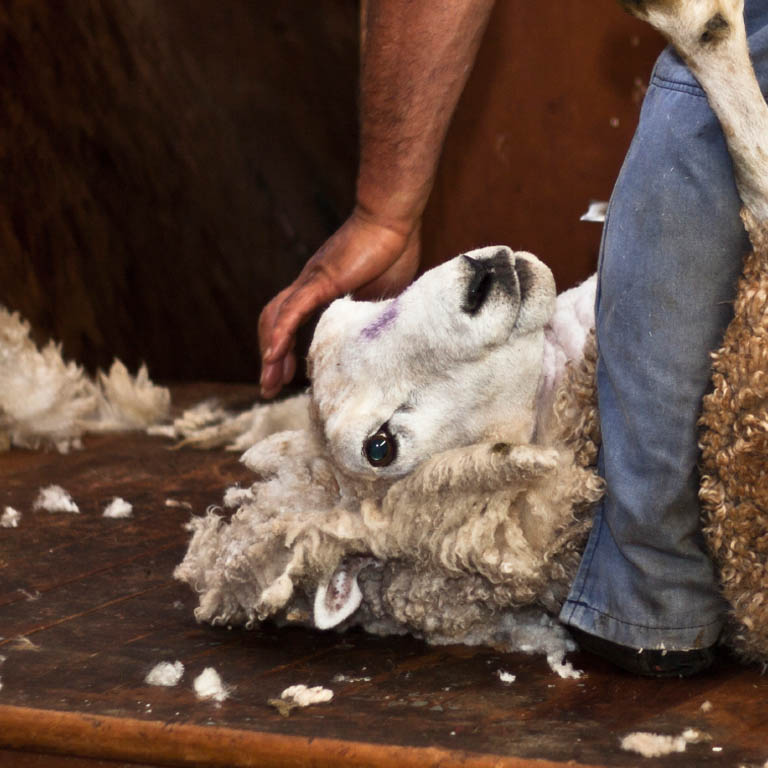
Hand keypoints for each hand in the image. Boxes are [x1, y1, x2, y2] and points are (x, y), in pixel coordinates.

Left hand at [258, 209, 420, 397]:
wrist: (393, 218)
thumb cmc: (392, 249)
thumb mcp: (380, 296)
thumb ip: (368, 316)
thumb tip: (368, 341)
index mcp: (320, 289)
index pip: (290, 321)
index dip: (284, 348)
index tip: (287, 376)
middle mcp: (308, 285)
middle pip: (275, 322)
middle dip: (271, 358)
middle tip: (270, 388)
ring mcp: (311, 282)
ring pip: (277, 319)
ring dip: (271, 353)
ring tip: (269, 381)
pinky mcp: (321, 280)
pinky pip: (293, 311)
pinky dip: (280, 334)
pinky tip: (272, 357)